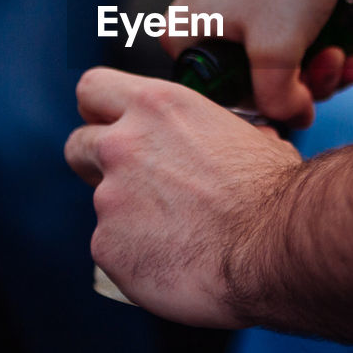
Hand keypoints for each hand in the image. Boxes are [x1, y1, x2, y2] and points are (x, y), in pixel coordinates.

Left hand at [65, 67, 303, 327]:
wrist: (274, 244)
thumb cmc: (273, 191)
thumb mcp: (251, 136)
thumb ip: (220, 135)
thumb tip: (247, 139)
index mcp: (156, 107)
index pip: (94, 89)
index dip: (98, 110)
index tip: (108, 124)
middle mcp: (123, 145)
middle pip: (78, 145)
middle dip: (97, 165)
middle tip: (135, 185)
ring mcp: (109, 198)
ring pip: (103, 206)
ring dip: (129, 218)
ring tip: (178, 237)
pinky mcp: (106, 246)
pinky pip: (112, 250)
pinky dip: (137, 258)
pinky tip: (175, 263)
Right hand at [165, 0, 352, 126]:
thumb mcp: (276, 49)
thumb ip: (277, 100)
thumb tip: (293, 117)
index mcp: (184, 36)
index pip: (224, 100)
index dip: (272, 108)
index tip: (309, 100)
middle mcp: (202, 19)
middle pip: (256, 79)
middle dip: (307, 82)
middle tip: (337, 66)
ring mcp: (236, 1)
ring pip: (281, 56)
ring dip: (322, 65)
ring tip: (352, 56)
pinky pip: (293, 30)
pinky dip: (322, 42)